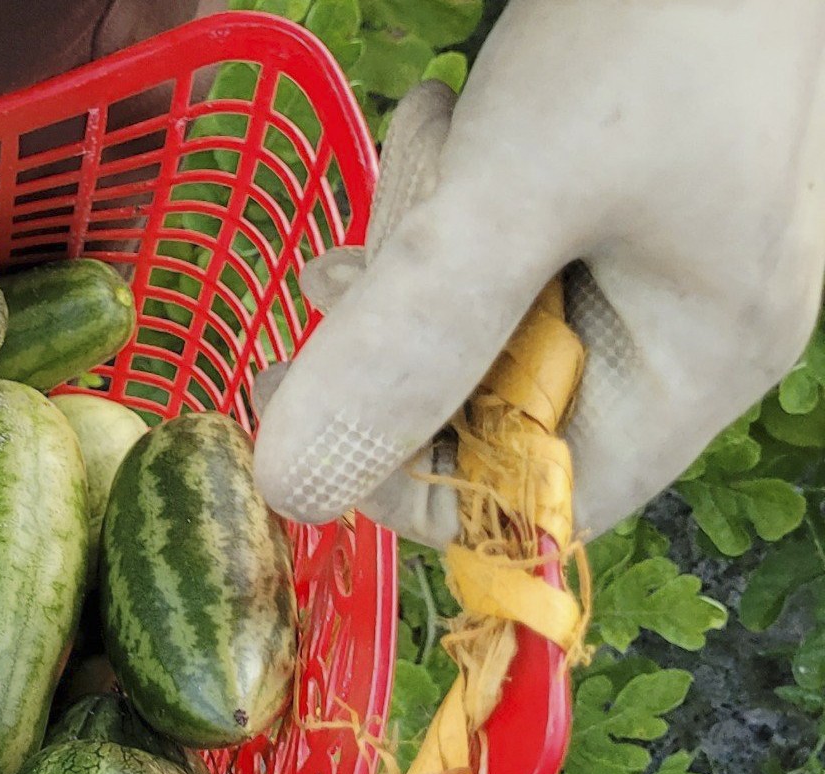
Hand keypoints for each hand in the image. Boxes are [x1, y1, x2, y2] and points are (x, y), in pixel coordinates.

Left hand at [253, 0, 824, 545]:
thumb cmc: (657, 14)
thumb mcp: (515, 189)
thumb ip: (408, 342)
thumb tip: (294, 483)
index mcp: (703, 358)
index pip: (539, 501)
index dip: (414, 487)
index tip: (310, 423)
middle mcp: (688, 325)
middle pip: (497, 408)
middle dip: (404, 341)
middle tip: (332, 274)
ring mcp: (655, 255)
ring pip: (481, 320)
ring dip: (415, 254)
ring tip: (424, 143)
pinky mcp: (611, 192)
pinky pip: (497, 245)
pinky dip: (446, 202)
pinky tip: (438, 123)